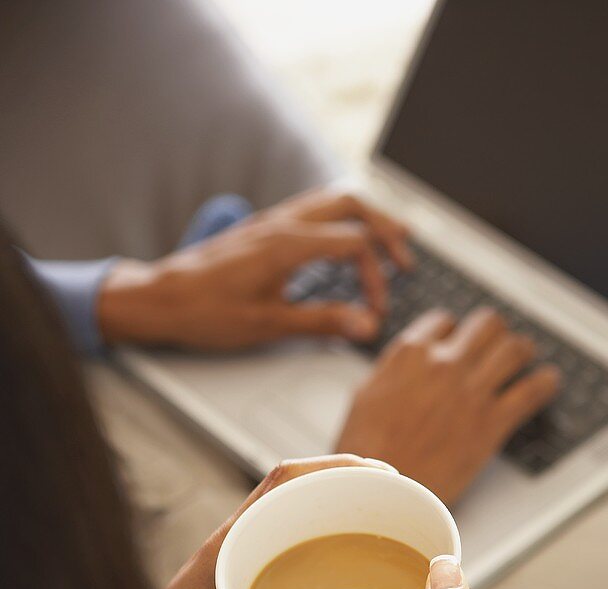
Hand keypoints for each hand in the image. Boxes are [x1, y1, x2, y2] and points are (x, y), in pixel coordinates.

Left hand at [97, 189, 410, 349]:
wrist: (160, 299)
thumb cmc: (206, 312)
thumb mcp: (270, 325)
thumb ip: (323, 321)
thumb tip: (366, 325)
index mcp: (289, 243)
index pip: (355, 243)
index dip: (377, 276)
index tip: (376, 309)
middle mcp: (282, 223)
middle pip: (351, 205)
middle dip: (385, 228)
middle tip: (405, 257)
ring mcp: (270, 222)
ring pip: (331, 202)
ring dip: (363, 219)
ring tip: (386, 239)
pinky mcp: (261, 229)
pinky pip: (311, 211)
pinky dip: (338, 222)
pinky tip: (340, 243)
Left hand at [157, 454, 391, 588]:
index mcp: (229, 543)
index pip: (281, 483)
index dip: (330, 468)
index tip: (376, 472)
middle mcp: (245, 542)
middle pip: (305, 493)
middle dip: (355, 487)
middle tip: (405, 499)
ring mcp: (256, 559)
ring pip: (309, 519)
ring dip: (351, 514)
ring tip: (400, 526)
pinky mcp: (265, 581)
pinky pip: (309, 550)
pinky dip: (342, 547)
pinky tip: (371, 570)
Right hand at [337, 308, 559, 502]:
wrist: (383, 492)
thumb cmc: (368, 454)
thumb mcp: (366, 397)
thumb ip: (393, 372)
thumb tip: (405, 365)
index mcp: (410, 355)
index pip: (444, 321)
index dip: (453, 332)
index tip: (458, 342)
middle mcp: (444, 365)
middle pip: (486, 325)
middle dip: (492, 334)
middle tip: (495, 346)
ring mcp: (471, 391)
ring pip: (515, 348)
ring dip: (521, 351)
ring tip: (524, 358)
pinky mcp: (492, 422)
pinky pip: (534, 390)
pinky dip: (546, 384)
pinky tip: (548, 384)